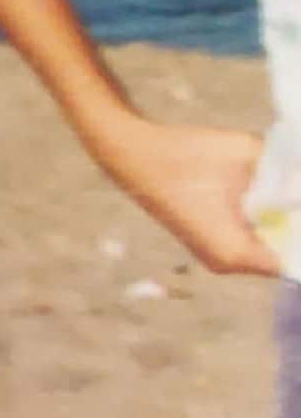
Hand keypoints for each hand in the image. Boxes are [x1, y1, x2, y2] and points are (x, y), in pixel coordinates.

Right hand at [79, 106, 283, 277]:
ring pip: (275, 250)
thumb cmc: (188, 153)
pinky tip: (282, 203)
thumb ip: (290, 171)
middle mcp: (230, 264)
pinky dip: (274, 225)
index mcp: (238, 252)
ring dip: (289, 229)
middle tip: (296, 195)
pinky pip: (259, 243)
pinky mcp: (215, 245)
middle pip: (289, 256)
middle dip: (298, 232)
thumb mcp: (250, 154)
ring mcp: (221, 258)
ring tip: (289, 198)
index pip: (297, 260)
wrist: (134, 154)